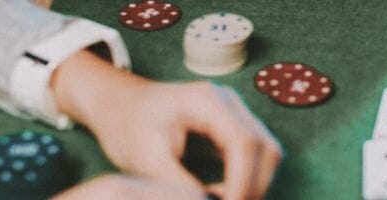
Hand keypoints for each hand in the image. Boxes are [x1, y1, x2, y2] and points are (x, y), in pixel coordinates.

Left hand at [52, 51, 283, 198]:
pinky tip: (224, 193)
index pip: (245, 143)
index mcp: (206, 101)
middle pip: (266, 147)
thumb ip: (180, 184)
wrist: (119, 104)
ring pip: (268, 151)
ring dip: (255, 183)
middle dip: (254, 186)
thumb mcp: (147, 159)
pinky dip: (248, 177)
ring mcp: (236, 111)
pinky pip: (257, 153)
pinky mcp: (235, 124)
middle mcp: (229, 101)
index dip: (244, 181)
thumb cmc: (126, 126)